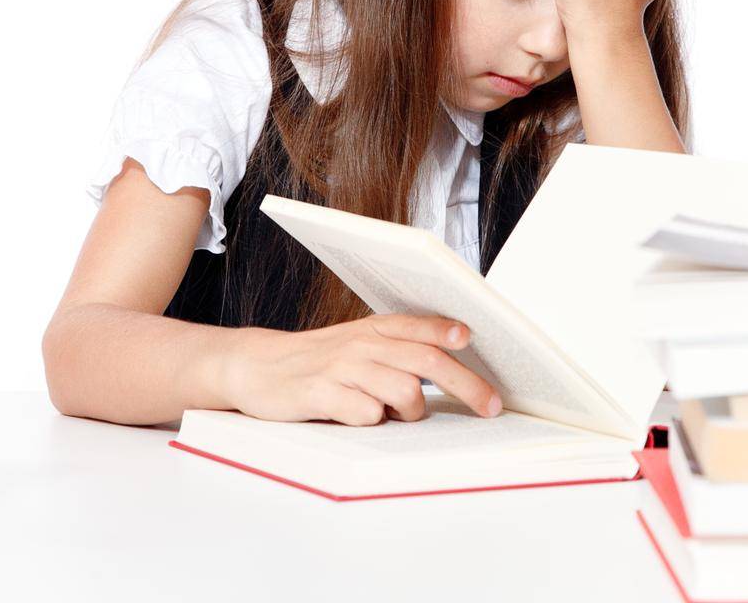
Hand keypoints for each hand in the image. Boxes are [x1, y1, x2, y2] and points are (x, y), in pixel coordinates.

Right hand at [219, 313, 502, 426]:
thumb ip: (398, 350)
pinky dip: (375, 421)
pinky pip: (367, 414)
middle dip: (468, 386)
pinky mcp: (323, 395)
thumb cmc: (319, 360)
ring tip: (398, 414)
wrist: (257, 366)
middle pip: (428, 362)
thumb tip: (452, 364)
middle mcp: (363, 344)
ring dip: (413, 411)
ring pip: (404, 390)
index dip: (450, 333)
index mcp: (375, 328)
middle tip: (490, 407)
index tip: (474, 342)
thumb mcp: (359, 344)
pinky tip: (363, 417)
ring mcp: (343, 369)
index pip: (421, 327)